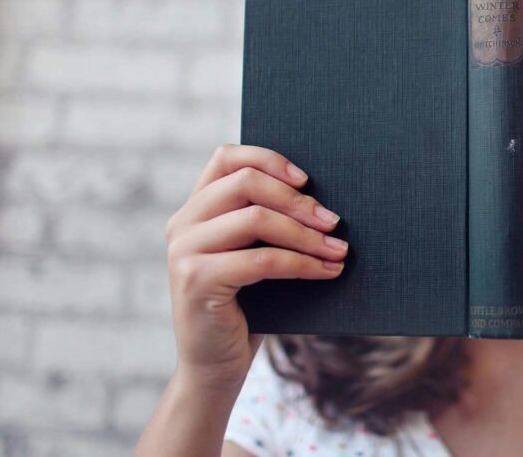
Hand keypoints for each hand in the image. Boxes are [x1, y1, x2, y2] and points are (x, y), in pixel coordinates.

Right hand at [165, 144, 347, 389]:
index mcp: (195, 208)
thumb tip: (325, 198)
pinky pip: (262, 260)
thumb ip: (269, 221)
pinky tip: (328, 271)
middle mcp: (183, 223)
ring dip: (306, 234)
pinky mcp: (196, 280)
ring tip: (339, 249)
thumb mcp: (254, 253)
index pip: (226, 157)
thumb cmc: (248, 305)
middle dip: (297, 200)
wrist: (216, 365)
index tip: (307, 179)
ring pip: (256, 218)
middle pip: (245, 182)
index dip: (269, 159)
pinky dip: (303, 264)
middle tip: (334, 221)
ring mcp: (184, 251)